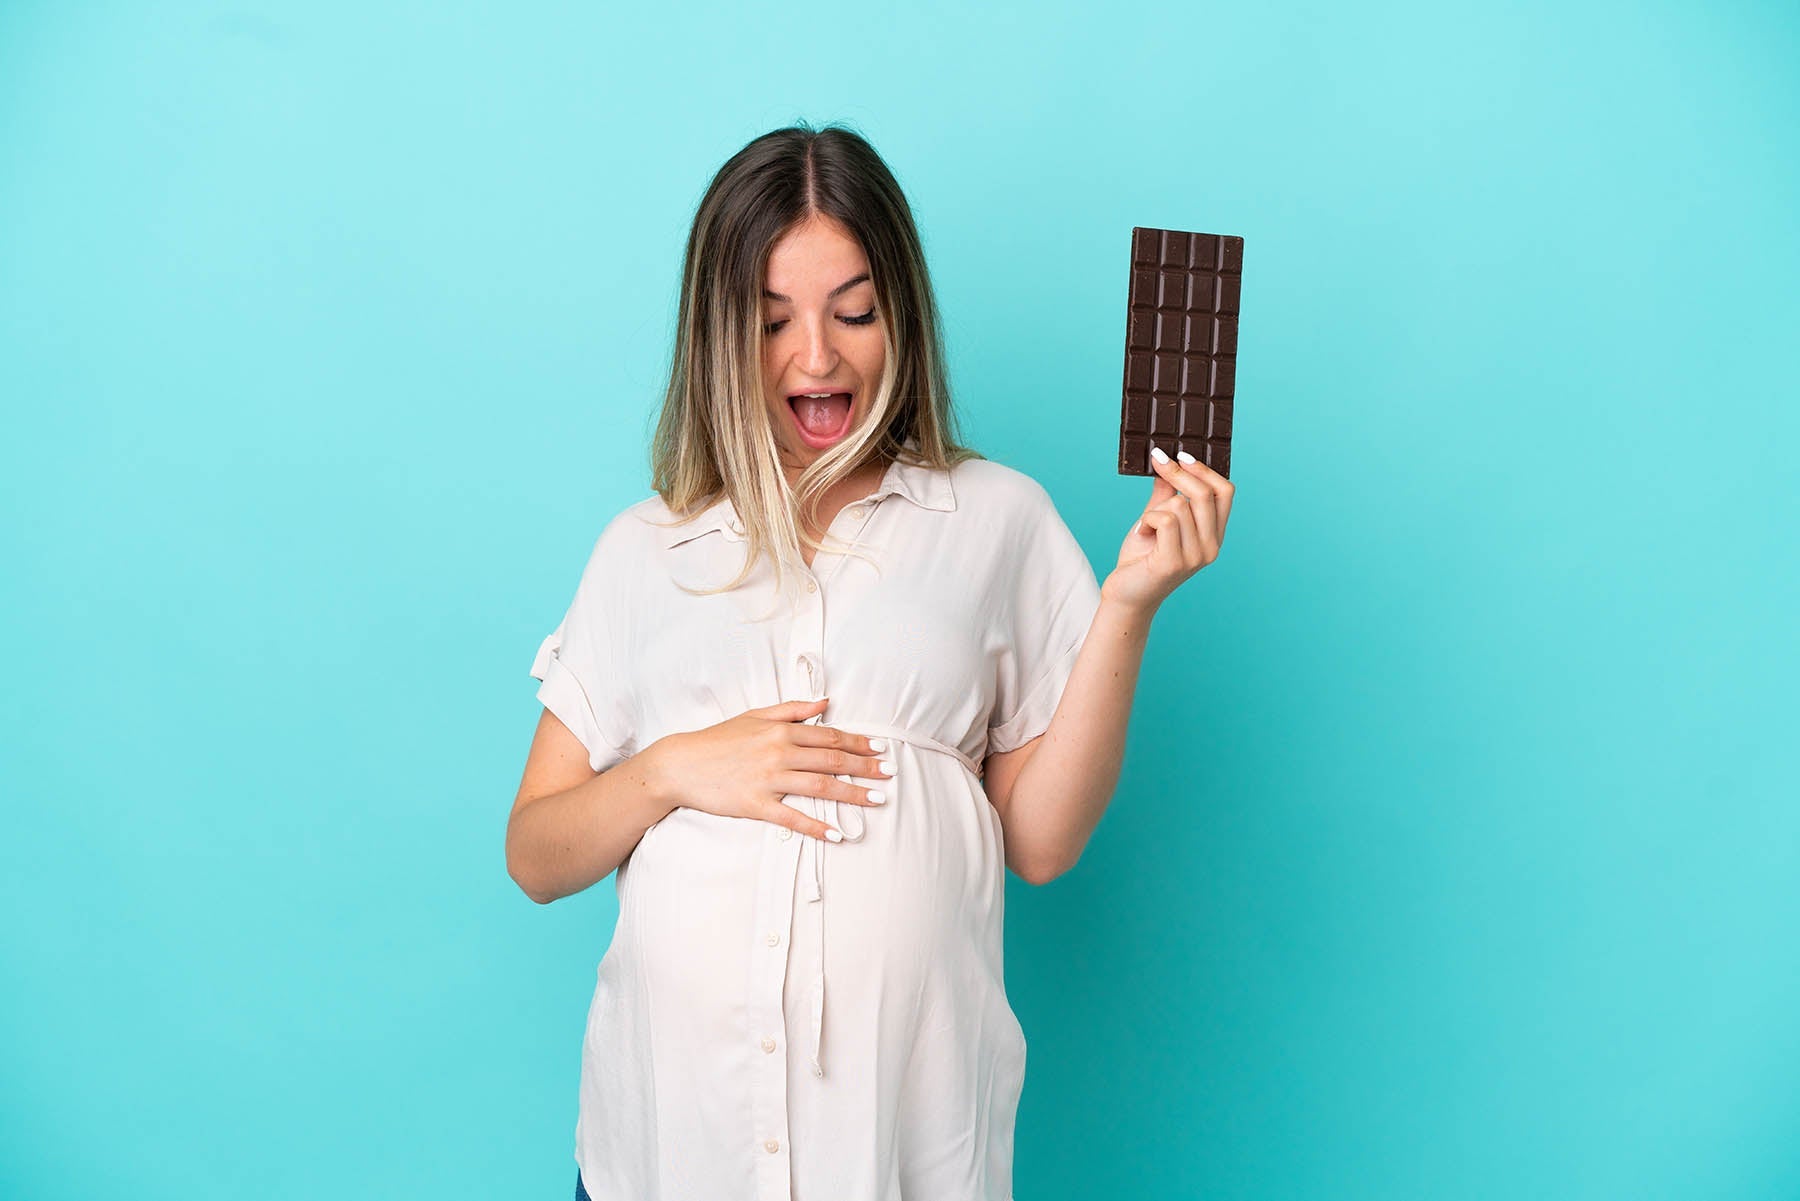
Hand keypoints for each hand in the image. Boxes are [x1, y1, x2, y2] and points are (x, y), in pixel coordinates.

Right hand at [654, 698, 894, 840]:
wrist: (681, 764)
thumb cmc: (718, 739)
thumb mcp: (755, 716)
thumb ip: (792, 710)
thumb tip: (825, 703)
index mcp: (781, 731)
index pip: (830, 736)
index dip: (859, 743)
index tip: (881, 750)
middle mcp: (779, 753)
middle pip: (832, 760)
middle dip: (865, 767)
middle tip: (890, 775)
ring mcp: (768, 780)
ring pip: (820, 786)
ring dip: (852, 794)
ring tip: (877, 800)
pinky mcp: (756, 804)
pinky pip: (792, 817)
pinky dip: (816, 826)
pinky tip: (836, 834)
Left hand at [1101, 446, 1234, 613]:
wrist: (1127, 595)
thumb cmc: (1142, 559)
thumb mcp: (1156, 521)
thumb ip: (1166, 496)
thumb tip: (1167, 464)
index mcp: (1213, 535)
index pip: (1225, 492)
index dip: (1205, 469)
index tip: (1181, 454)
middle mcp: (1211, 547)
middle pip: (1204, 493)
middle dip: (1178, 472)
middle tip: (1157, 460)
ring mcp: (1195, 557)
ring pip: (1179, 505)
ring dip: (1154, 509)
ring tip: (1146, 527)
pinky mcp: (1174, 562)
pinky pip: (1164, 520)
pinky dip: (1147, 520)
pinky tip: (1142, 534)